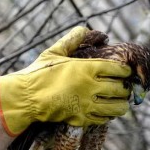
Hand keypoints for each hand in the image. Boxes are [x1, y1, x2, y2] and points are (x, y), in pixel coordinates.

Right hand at [0, 26, 131, 135]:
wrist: (25, 98)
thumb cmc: (38, 74)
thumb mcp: (54, 52)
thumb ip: (72, 39)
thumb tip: (87, 30)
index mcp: (87, 68)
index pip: (119, 69)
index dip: (125, 71)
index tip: (123, 72)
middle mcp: (90, 87)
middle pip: (121, 89)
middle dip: (125, 88)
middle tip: (122, 87)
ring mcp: (86, 104)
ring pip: (117, 107)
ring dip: (121, 104)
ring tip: (119, 101)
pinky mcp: (81, 118)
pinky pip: (104, 119)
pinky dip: (109, 115)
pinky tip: (106, 111)